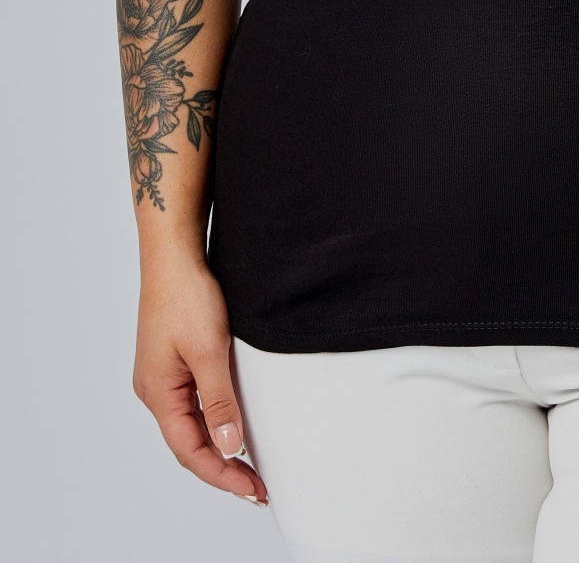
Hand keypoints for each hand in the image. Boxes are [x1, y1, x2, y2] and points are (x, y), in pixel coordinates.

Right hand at [133, 251, 267, 504]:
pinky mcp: (173, 359)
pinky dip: (213, 420)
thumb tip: (228, 446)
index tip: (252, 489)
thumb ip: (218, 401)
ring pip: (191, 424)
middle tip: (256, 486)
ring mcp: (163, 375)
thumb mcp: (209, 351)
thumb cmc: (186, 296)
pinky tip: (231, 424)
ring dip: (217, 446)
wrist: (174, 255)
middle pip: (188, 442)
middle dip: (222, 467)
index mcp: (158, 393)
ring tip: (247, 465)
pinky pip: (193, 402)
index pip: (190, 450)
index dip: (222, 474)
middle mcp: (155, 389)